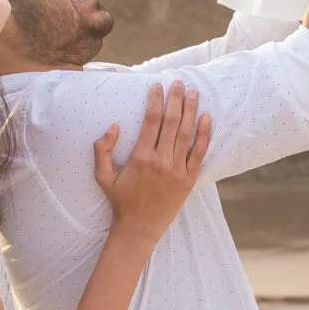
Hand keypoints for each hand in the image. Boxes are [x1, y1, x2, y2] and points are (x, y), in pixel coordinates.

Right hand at [93, 82, 211, 240]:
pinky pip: (199, 152)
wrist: (140, 228)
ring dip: (191, 110)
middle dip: (175, 98)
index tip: (156, 85)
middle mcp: (161, 161)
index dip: (155, 99)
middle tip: (177, 82)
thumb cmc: (120, 200)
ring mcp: (177, 170)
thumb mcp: (102, 176)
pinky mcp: (189, 179)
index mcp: (140, 157)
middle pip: (171, 121)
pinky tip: (206, 117)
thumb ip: (102, 150)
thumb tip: (113, 126)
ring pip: (186, 133)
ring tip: (193, 92)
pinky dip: (204, 134)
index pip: (150, 120)